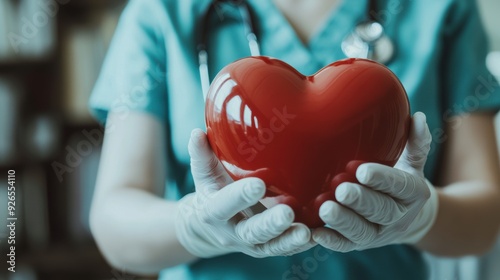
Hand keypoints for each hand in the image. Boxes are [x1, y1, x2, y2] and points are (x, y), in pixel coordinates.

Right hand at [175, 129, 314, 257]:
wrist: (210, 225)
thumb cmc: (212, 190)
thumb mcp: (203, 173)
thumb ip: (201, 154)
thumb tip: (196, 132)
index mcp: (214, 211)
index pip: (224, 205)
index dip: (239, 196)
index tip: (258, 184)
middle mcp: (232, 231)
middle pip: (251, 231)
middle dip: (270, 224)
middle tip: (287, 213)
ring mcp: (252, 242)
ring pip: (271, 246)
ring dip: (289, 240)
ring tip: (307, 232)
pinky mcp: (267, 247)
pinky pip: (284, 249)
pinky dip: (299, 245)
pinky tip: (317, 235)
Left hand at [312, 112, 438, 251]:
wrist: (405, 216)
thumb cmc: (400, 179)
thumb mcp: (412, 162)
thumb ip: (416, 143)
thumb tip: (418, 117)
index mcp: (413, 193)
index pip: (400, 186)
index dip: (382, 179)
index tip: (362, 170)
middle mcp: (398, 217)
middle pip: (381, 210)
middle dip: (360, 201)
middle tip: (341, 189)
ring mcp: (379, 233)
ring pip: (363, 231)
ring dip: (343, 221)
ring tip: (324, 208)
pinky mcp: (361, 243)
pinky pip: (346, 245)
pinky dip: (331, 241)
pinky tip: (315, 232)